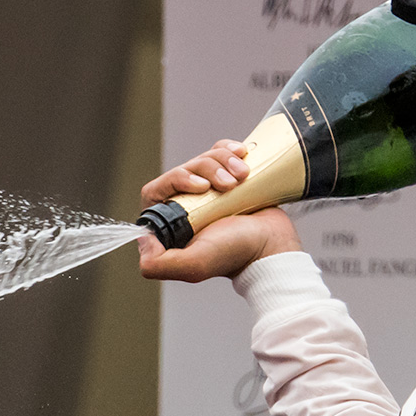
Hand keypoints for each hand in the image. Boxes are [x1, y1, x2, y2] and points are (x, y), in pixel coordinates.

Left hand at [139, 140, 303, 282]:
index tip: (202, 187)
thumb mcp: (194, 265)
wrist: (273, 244)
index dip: (177, 180)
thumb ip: (158, 264)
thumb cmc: (237, 254)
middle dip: (208, 169)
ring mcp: (208, 192)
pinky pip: (221, 152)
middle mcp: (186, 208)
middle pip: (184, 169)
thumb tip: (142, 239)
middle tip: (228, 185)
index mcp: (170, 227)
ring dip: (224, 161)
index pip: (157, 190)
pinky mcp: (228, 178)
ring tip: (242, 177)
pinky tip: (243, 157)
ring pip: (204, 158)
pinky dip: (231, 150)